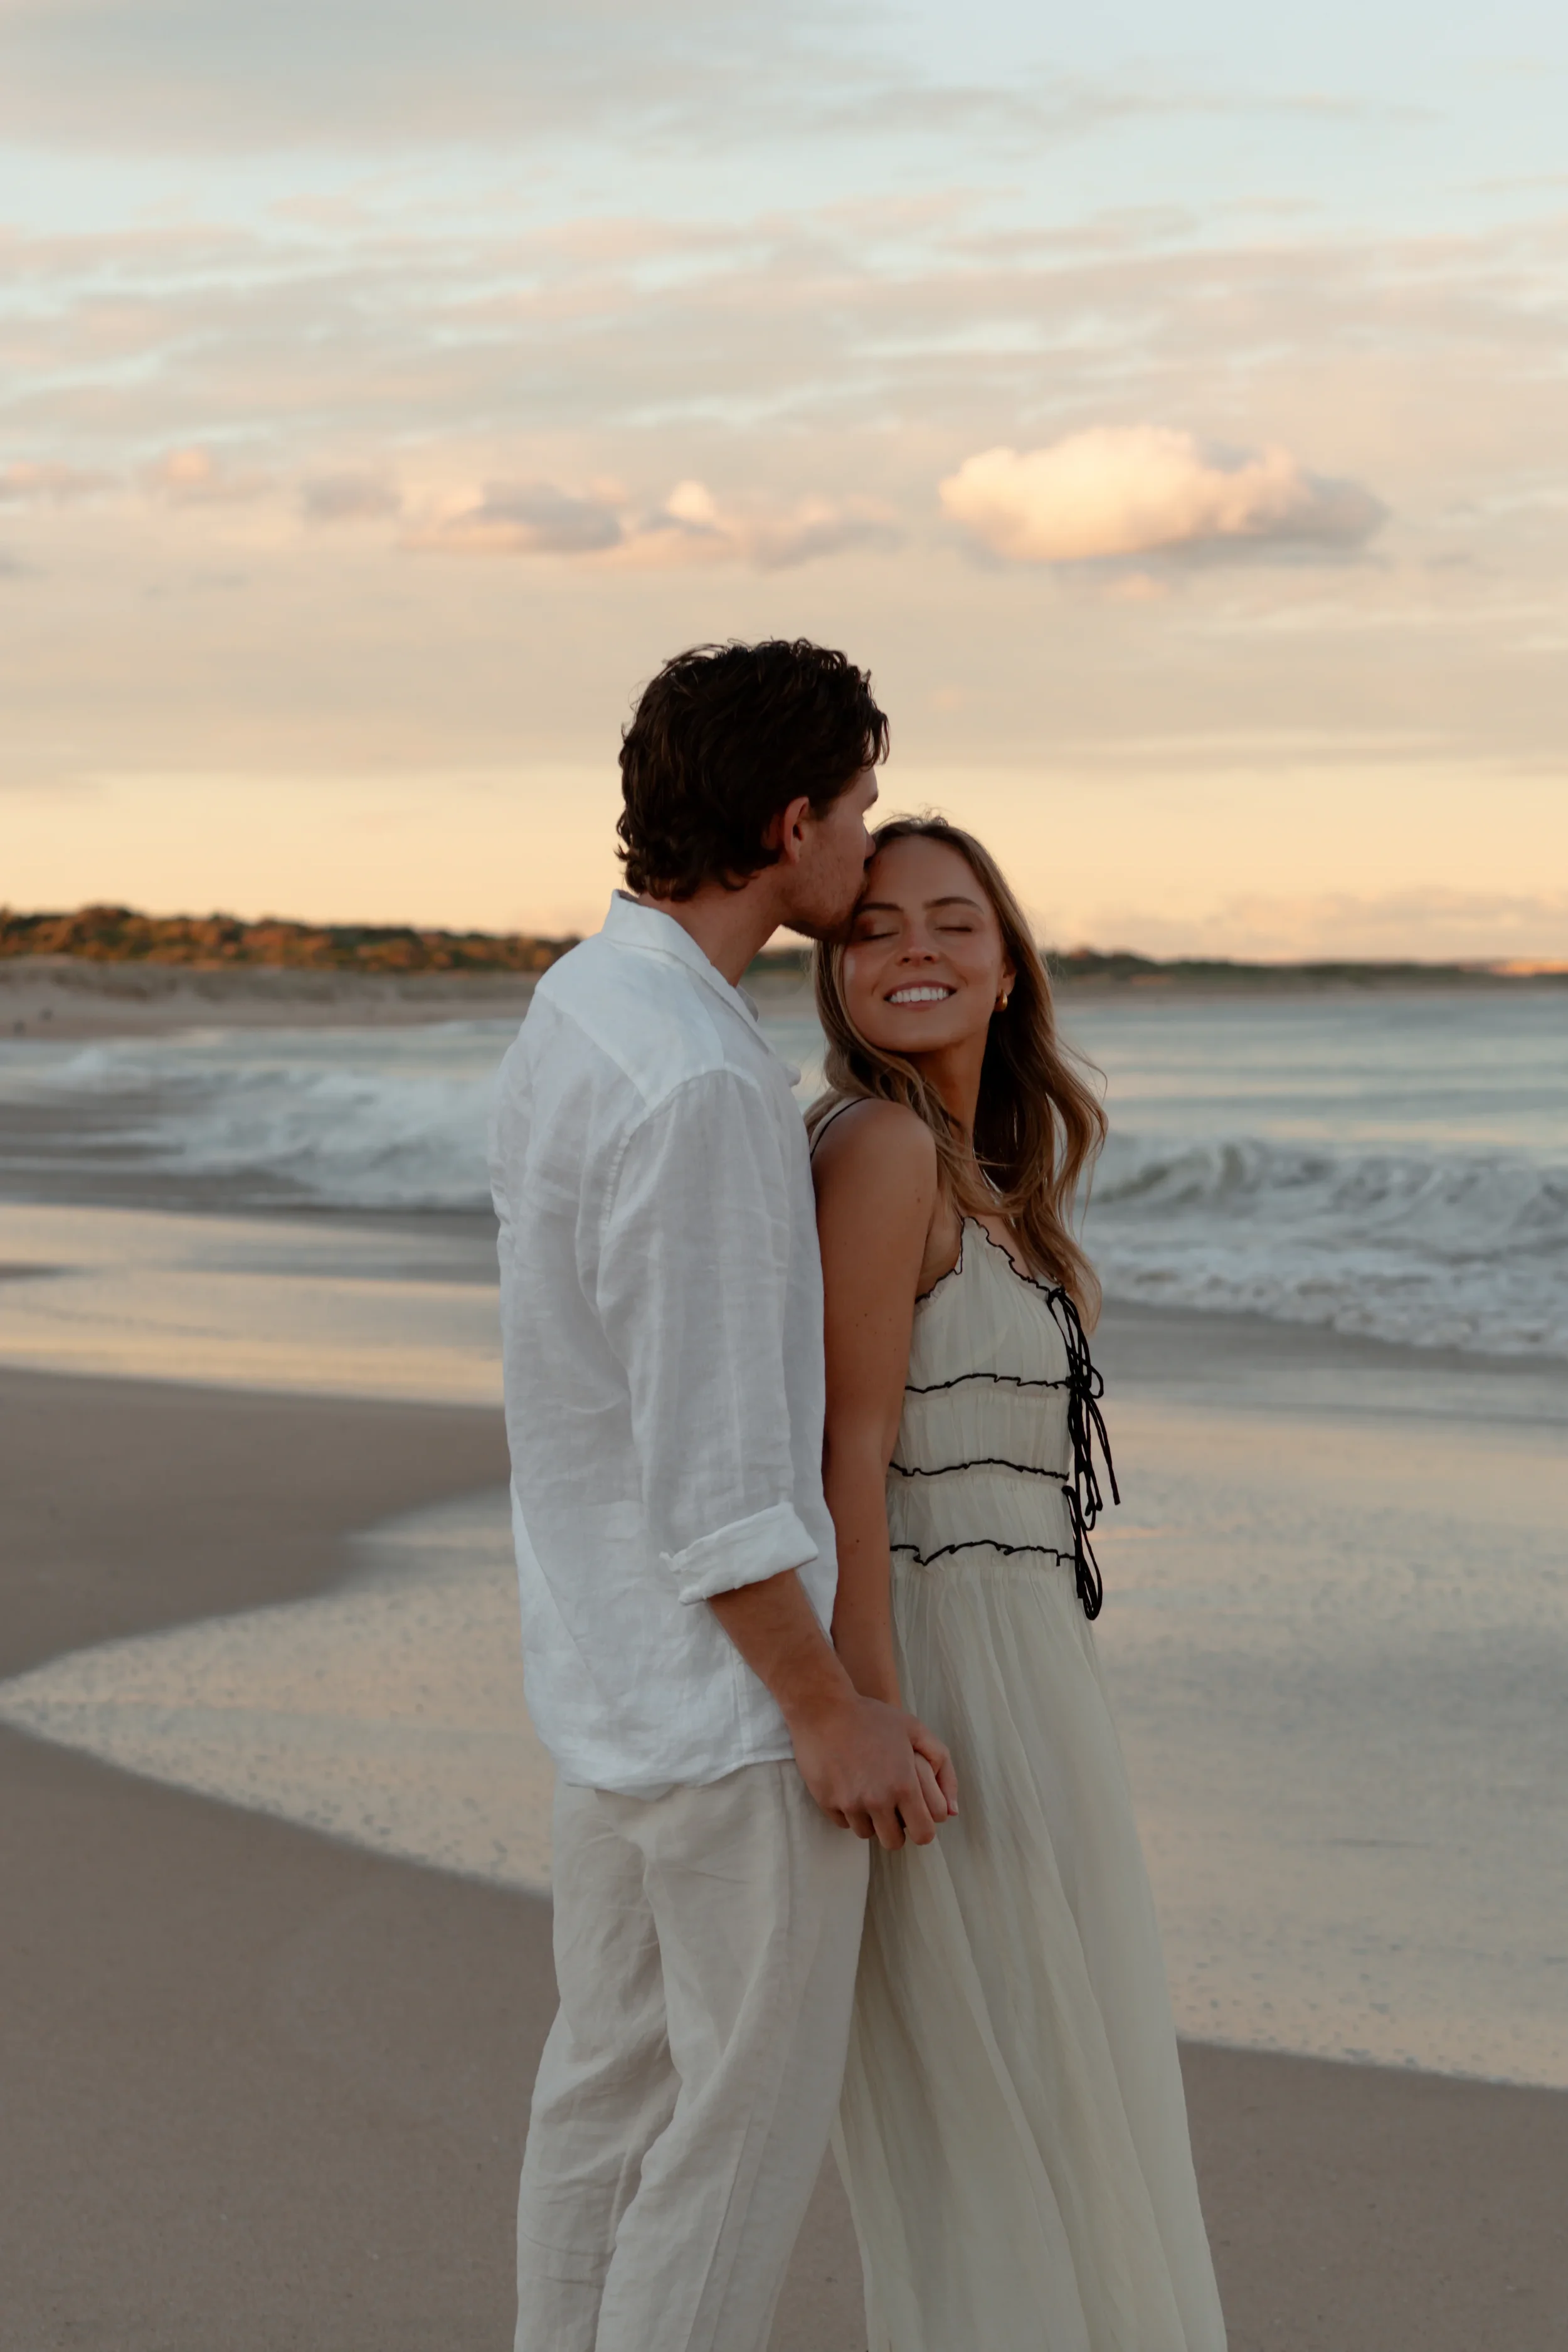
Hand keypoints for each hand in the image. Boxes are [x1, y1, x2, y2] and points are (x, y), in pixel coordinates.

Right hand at [788, 1690, 958, 1849]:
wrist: (823, 1707)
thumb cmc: (872, 1717)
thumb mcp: (915, 1730)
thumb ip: (942, 1767)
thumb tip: (953, 1811)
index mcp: (904, 1786)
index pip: (924, 1834)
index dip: (923, 1827)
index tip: (916, 1814)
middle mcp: (878, 1800)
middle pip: (894, 1842)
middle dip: (897, 1829)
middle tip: (893, 1809)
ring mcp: (850, 1803)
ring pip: (867, 1834)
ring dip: (871, 1820)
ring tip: (869, 1794)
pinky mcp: (827, 1802)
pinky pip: (843, 1822)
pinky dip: (848, 1811)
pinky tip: (849, 1788)